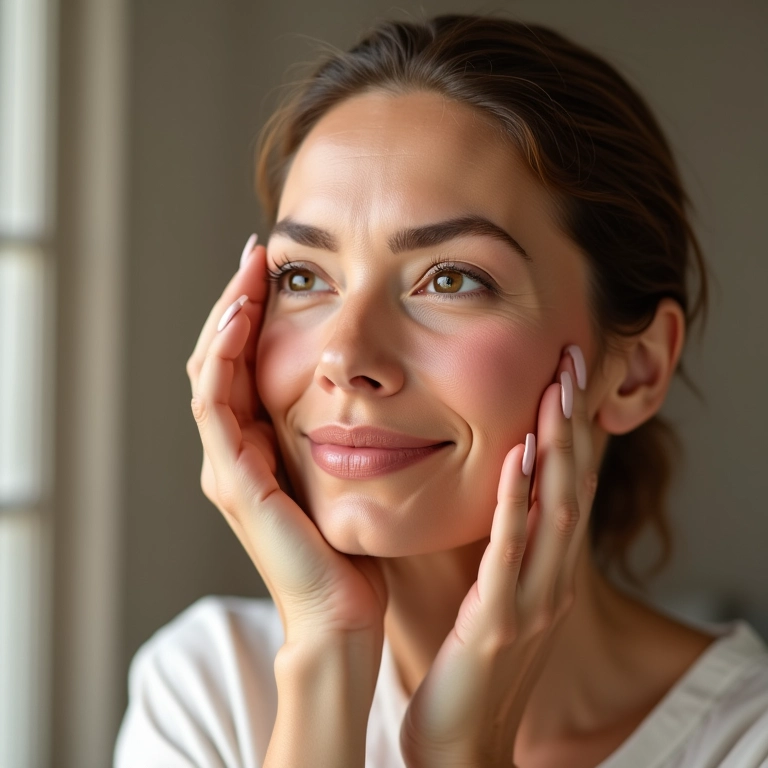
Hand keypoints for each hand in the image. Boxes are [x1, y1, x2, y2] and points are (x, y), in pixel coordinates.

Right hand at [186, 235, 388, 644]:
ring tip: (250, 272)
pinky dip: (223, 357)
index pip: (241, 364)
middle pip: (219, 359)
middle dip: (236, 303)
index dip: (252, 315)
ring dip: (226, 318)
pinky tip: (242, 319)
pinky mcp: (233, 481)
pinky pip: (215, 405)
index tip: (277, 268)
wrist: (342, 612)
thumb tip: (366, 379)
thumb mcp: (344, 470)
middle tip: (257, 254)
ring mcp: (227, 465)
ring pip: (209, 373)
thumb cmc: (352, 547)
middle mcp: (232, 452)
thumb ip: (337, 429)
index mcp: (257, 446)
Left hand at [399, 345, 597, 767]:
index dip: (573, 431)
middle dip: (573, 423)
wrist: (463, 746)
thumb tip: (493, 497)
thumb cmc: (470, 668)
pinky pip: (509, 553)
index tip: (567, 377)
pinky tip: (515, 459)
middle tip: (571, 362)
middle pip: (573, 487)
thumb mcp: (493, 599)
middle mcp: (551, 582)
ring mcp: (531, 603)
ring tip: (555, 392)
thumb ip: (499, 550)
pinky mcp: (497, 624)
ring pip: (555, 512)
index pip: (569, 488)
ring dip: (557, 449)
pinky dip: (516, 502)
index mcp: (547, 573)